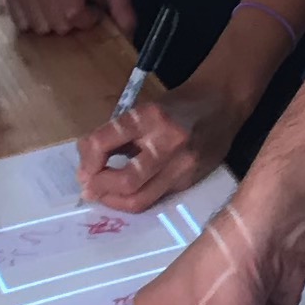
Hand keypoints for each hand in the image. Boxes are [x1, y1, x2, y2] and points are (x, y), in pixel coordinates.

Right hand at [8, 0, 133, 38]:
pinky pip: (22, 25)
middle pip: (57, 25)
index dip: (88, 18)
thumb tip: (126, 34)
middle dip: (72, 23)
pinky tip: (46, 10)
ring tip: (62, 7)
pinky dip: (37, 23)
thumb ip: (123, 8)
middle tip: (77, 6)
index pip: (73, 14)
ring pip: (39, 28)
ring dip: (55, 24)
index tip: (93, 7)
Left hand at [80, 82, 233, 212]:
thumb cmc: (177, 104)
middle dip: (101, 188)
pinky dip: (135, 198)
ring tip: (103, 196)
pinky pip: (156, 198)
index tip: (83, 168)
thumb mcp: (144, 109)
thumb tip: (88, 160)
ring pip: (141, 199)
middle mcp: (168, 142)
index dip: (88, 160)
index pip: (105, 141)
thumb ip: (118, 135)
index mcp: (150, 116)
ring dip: (114, 201)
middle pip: (126, 181)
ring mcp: (183, 165)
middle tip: (89, 188)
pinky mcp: (191, 180)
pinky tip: (125, 193)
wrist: (222, 102)